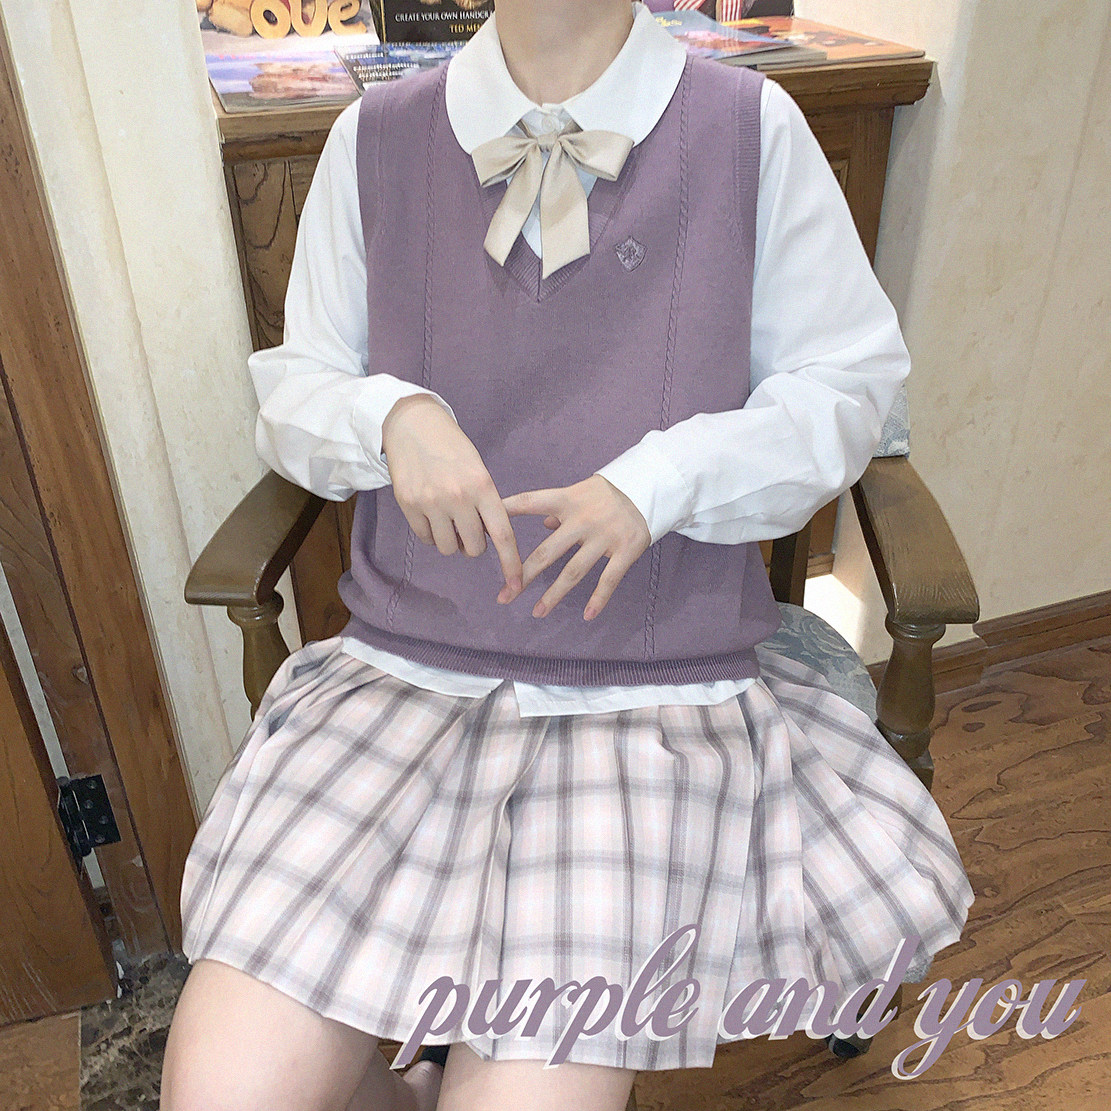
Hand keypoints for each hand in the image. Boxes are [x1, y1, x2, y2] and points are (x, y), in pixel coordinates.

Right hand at [381, 394, 522, 593]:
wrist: (412, 424)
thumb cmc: (452, 448)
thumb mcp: (478, 469)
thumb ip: (485, 503)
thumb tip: (487, 539)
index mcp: (482, 486)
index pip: (502, 534)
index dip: (511, 563)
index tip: (517, 586)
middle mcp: (458, 497)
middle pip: (473, 548)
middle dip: (473, 543)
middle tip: (468, 523)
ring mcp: (431, 502)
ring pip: (448, 548)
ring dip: (451, 540)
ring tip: (448, 518)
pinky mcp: (408, 505)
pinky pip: (426, 539)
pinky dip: (431, 534)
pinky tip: (431, 513)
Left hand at [499, 475, 650, 620]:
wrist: (649, 488)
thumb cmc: (607, 493)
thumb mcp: (579, 492)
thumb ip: (558, 507)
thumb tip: (540, 523)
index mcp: (567, 500)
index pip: (530, 502)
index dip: (507, 512)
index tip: (485, 529)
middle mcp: (582, 519)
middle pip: (546, 552)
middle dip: (522, 575)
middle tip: (505, 595)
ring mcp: (603, 537)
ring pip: (573, 571)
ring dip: (554, 594)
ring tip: (537, 612)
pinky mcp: (624, 550)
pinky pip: (608, 579)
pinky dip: (598, 598)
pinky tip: (588, 615)